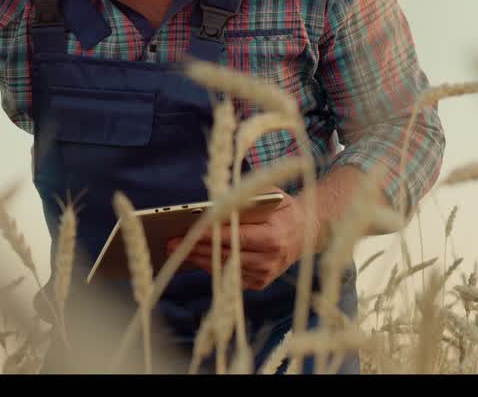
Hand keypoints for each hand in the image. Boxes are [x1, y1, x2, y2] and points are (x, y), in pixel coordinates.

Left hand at [166, 191, 317, 290]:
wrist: (306, 232)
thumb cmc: (282, 208)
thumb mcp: (270, 195)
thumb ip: (245, 198)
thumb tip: (213, 204)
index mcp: (273, 237)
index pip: (236, 237)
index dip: (211, 235)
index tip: (189, 231)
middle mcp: (269, 260)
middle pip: (225, 255)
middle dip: (196, 248)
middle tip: (172, 242)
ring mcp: (265, 274)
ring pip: (224, 268)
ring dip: (198, 259)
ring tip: (177, 250)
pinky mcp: (259, 283)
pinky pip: (229, 277)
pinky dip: (211, 266)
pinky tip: (194, 257)